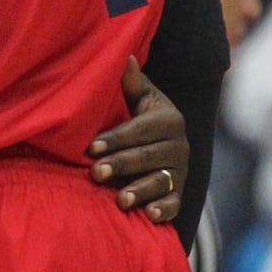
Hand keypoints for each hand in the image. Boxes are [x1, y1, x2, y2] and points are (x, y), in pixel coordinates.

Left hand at [87, 56, 186, 222]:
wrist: (160, 142)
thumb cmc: (138, 115)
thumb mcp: (138, 97)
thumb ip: (130, 81)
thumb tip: (124, 55)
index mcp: (169, 119)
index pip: (141, 130)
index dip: (116, 138)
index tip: (91, 147)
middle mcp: (179, 146)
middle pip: (148, 157)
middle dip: (121, 164)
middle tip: (95, 172)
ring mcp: (180, 171)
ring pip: (161, 182)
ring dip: (140, 191)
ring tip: (119, 199)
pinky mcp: (179, 193)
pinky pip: (174, 204)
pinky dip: (163, 210)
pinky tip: (149, 215)